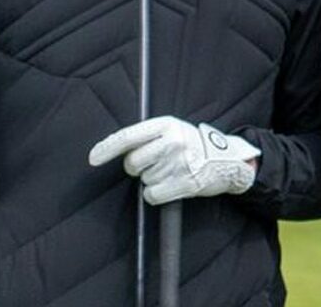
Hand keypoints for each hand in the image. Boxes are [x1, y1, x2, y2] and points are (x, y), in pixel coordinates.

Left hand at [89, 116, 260, 204]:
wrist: (227, 160)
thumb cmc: (194, 144)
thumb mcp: (173, 130)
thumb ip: (147, 136)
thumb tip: (113, 147)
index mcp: (167, 125)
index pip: (128, 136)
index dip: (107, 148)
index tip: (93, 158)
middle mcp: (172, 142)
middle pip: (133, 163)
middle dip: (138, 167)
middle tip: (156, 163)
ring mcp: (179, 163)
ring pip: (144, 180)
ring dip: (153, 179)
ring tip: (173, 171)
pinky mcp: (185, 183)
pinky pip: (153, 195)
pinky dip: (159, 194)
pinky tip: (173, 184)